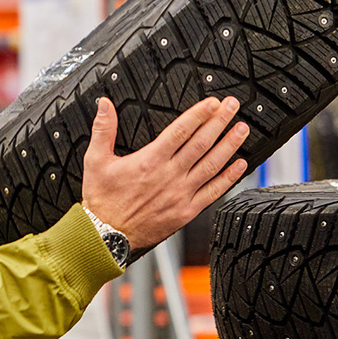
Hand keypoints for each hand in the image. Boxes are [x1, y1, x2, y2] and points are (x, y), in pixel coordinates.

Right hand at [81, 96, 248, 250]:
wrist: (106, 235)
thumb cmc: (102, 200)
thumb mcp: (95, 160)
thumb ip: (103, 129)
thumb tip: (104, 104)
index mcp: (149, 161)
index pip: (180, 131)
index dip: (199, 114)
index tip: (213, 103)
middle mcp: (169, 176)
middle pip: (201, 143)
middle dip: (219, 122)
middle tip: (232, 106)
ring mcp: (180, 194)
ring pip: (211, 165)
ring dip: (229, 145)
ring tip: (241, 129)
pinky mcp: (186, 211)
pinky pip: (213, 192)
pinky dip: (228, 178)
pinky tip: (239, 165)